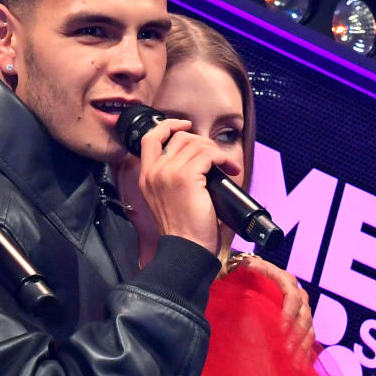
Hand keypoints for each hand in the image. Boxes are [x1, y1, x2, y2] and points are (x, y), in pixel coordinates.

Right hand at [137, 117, 228, 254]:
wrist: (186, 250)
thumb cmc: (183, 231)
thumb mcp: (167, 200)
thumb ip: (169, 179)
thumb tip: (195, 159)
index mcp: (146, 177)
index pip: (150, 138)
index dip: (168, 126)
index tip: (184, 126)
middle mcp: (154, 172)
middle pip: (179, 137)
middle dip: (202, 142)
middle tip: (216, 157)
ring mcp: (168, 173)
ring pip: (196, 144)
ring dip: (216, 151)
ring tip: (227, 165)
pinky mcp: (186, 178)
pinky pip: (208, 154)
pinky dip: (223, 158)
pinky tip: (229, 168)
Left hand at [232, 254, 314, 360]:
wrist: (249, 276)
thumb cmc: (244, 273)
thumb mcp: (243, 269)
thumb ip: (245, 270)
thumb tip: (246, 268)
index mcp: (285, 279)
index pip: (292, 296)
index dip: (289, 313)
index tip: (281, 329)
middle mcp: (297, 293)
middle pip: (304, 314)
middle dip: (296, 334)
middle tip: (287, 351)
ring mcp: (302, 308)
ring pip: (309, 328)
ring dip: (302, 346)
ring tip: (294, 364)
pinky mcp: (301, 321)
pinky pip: (308, 337)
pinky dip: (304, 351)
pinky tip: (300, 366)